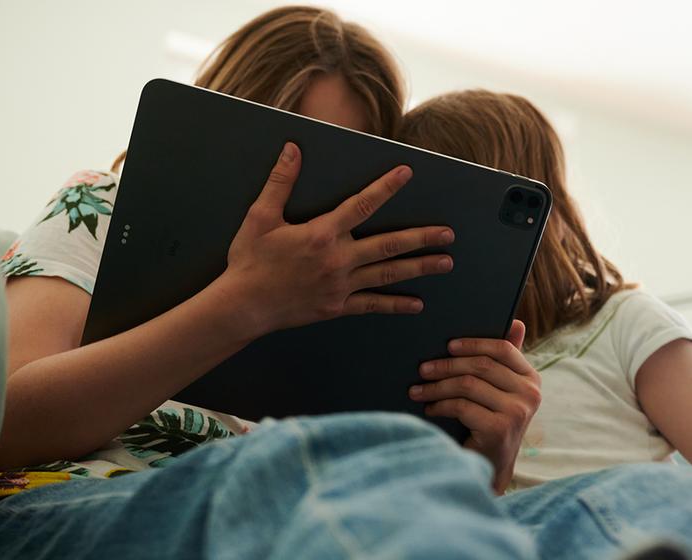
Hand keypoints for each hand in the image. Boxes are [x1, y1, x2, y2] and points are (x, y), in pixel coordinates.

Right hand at [215, 142, 454, 336]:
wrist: (243, 306)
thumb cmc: (249, 261)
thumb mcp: (260, 217)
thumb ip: (280, 182)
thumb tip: (293, 149)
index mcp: (321, 234)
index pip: (362, 205)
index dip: (386, 187)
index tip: (407, 173)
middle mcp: (337, 260)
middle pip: (388, 245)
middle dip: (422, 239)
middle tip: (448, 234)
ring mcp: (340, 286)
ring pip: (388, 275)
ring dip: (419, 267)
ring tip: (446, 262)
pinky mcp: (337, 307)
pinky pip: (372, 305)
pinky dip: (395, 305)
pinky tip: (417, 304)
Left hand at [409, 320, 539, 493]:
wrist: (491, 467)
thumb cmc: (491, 422)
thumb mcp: (500, 391)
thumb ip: (504, 361)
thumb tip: (516, 322)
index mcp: (531, 378)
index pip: (503, 349)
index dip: (473, 343)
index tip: (447, 345)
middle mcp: (530, 393)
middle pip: (481, 366)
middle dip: (446, 365)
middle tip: (422, 369)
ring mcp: (517, 412)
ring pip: (467, 384)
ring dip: (436, 386)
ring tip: (417, 390)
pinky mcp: (500, 429)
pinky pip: (461, 406)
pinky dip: (440, 405)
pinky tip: (429, 408)